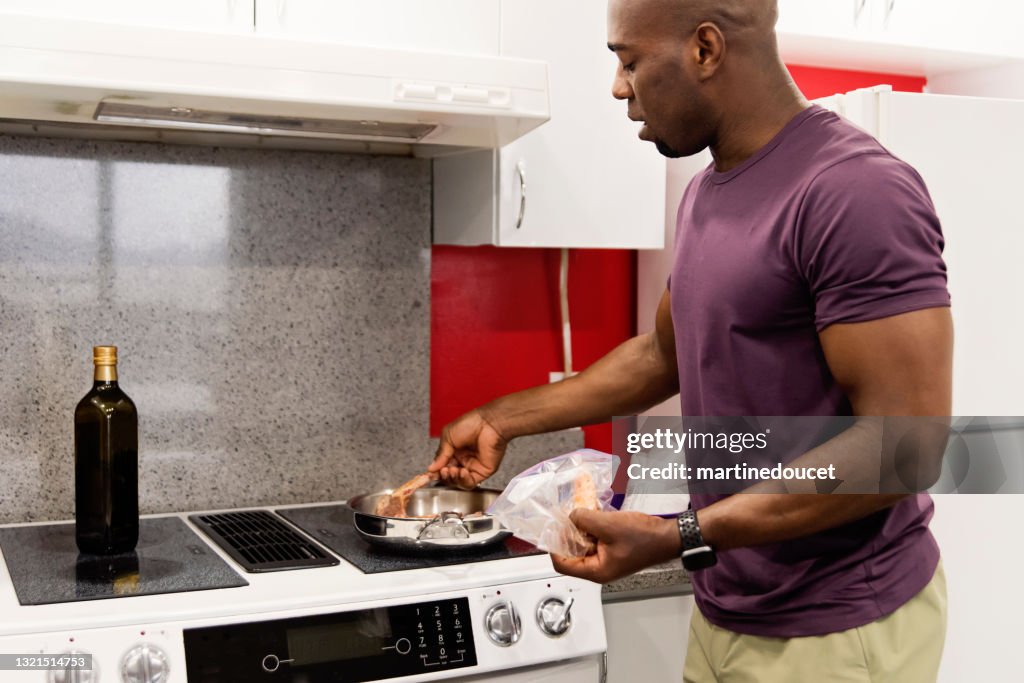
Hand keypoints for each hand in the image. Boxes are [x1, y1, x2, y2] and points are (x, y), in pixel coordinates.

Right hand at [429, 409, 508, 488]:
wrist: (488, 424)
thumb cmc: (471, 423)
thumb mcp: (448, 436)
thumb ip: (440, 454)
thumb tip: (432, 467)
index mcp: (454, 450)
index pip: (442, 466)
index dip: (435, 472)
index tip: (429, 475)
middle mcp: (463, 459)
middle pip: (449, 476)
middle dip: (444, 475)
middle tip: (443, 470)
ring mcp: (473, 466)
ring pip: (458, 482)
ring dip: (452, 479)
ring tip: (451, 470)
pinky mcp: (482, 472)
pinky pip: (470, 483)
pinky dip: (464, 480)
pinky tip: (462, 472)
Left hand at [551, 509, 681, 583]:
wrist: (669, 536)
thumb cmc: (645, 538)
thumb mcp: (608, 525)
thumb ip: (584, 520)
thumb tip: (571, 516)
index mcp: (596, 571)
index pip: (562, 565)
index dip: (553, 547)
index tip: (551, 529)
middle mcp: (599, 567)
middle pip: (571, 553)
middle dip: (566, 533)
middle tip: (562, 516)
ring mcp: (606, 557)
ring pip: (583, 543)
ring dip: (579, 527)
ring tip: (576, 510)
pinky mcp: (612, 547)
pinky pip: (595, 537)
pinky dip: (590, 525)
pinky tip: (590, 510)